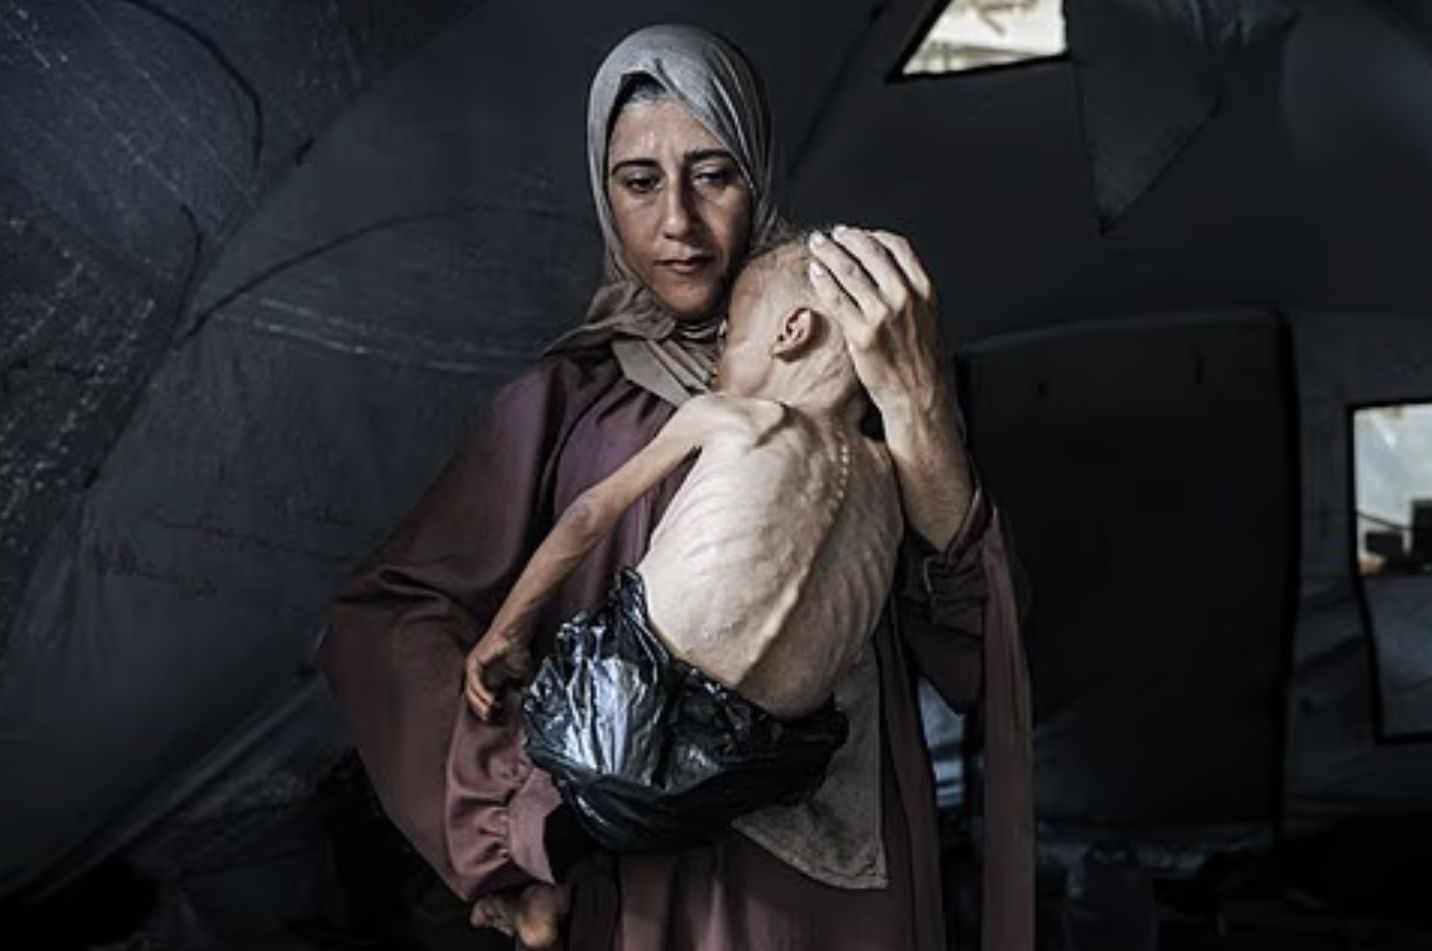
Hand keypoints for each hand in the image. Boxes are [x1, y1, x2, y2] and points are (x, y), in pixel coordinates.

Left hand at [464, 626, 532, 720]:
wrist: (517, 634)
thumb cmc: (518, 651)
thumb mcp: (521, 675)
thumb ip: (518, 688)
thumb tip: (520, 701)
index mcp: (486, 678)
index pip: (480, 698)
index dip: (486, 710)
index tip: (494, 719)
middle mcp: (476, 674)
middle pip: (472, 697)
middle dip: (480, 710)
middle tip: (489, 719)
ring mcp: (472, 668)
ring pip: (470, 692)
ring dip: (479, 704)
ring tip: (489, 713)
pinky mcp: (473, 663)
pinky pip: (474, 682)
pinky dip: (481, 693)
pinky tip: (490, 700)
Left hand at [807, 225, 972, 547]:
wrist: (920, 398)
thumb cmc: (923, 363)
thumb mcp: (929, 318)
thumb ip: (910, 293)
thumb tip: (886, 273)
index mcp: (924, 290)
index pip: (897, 245)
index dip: (873, 235)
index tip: (858, 233)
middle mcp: (904, 297)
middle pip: (869, 251)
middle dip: (845, 238)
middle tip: (830, 235)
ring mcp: (882, 314)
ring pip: (849, 270)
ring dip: (828, 252)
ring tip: (817, 245)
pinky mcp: (861, 334)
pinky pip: (836, 298)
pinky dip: (823, 280)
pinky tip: (815, 271)